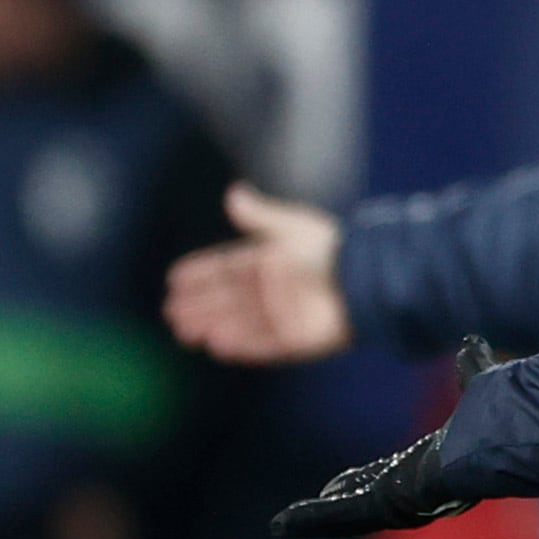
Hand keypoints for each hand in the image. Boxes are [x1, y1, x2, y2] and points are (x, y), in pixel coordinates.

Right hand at [166, 183, 350, 362]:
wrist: (368, 277)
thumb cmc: (332, 249)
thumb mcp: (292, 228)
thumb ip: (260, 216)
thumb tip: (233, 194)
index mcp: (272, 262)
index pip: (228, 269)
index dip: (202, 274)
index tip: (175, 278)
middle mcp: (274, 291)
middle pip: (229, 300)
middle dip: (199, 305)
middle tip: (171, 311)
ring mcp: (285, 317)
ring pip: (239, 323)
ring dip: (212, 326)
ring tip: (185, 330)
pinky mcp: (298, 341)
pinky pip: (263, 344)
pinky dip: (239, 345)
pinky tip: (215, 343)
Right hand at [270, 338, 491, 538]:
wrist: (496, 433)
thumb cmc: (495, 412)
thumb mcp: (477, 382)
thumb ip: (471, 368)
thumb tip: (471, 342)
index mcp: (435, 460)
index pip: (394, 473)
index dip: (370, 477)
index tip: (345, 481)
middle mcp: (418, 485)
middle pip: (369, 497)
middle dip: (343, 501)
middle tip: (321, 499)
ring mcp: (401, 500)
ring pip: (350, 514)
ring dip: (318, 520)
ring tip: (283, 524)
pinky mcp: (386, 506)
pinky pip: (341, 517)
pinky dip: (312, 522)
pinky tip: (281, 525)